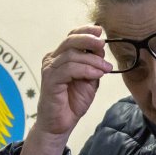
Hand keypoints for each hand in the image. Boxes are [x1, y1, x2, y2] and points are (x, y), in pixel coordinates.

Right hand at [16, 25, 111, 154]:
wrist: (60, 124)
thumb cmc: (73, 102)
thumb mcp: (89, 79)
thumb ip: (93, 64)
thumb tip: (101, 49)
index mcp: (61, 56)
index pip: (71, 37)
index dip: (85, 31)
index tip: (100, 31)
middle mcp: (52, 60)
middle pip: (70, 41)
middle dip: (88, 40)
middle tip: (102, 44)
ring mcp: (49, 69)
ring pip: (72, 55)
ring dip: (92, 60)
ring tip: (106, 68)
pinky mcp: (50, 80)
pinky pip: (69, 69)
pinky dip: (86, 70)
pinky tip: (97, 75)